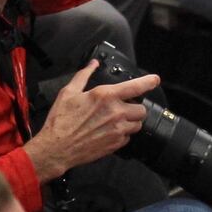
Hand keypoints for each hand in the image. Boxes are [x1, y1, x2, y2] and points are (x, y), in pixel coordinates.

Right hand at [24, 60, 155, 180]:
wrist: (57, 148)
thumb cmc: (61, 120)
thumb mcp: (69, 92)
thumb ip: (84, 75)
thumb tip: (93, 64)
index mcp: (106, 96)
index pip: (136, 87)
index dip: (149, 82)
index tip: (155, 80)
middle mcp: (116, 113)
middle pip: (141, 109)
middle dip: (135, 107)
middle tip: (124, 107)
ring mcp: (117, 130)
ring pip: (137, 124)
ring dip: (131, 121)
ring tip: (117, 120)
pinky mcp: (115, 144)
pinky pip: (128, 138)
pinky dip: (123, 134)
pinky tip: (110, 132)